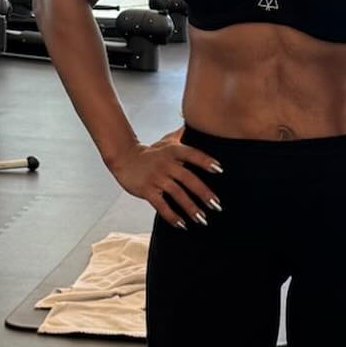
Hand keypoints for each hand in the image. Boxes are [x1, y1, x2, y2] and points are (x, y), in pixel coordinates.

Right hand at [107, 128, 223, 227]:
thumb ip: (182, 135)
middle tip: (216, 205)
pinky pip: (161, 205)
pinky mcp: (146, 190)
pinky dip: (172, 216)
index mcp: (173, 151)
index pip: (192, 154)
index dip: (206, 161)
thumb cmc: (151, 152)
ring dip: (190, 208)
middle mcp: (166, 164)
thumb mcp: (166, 141)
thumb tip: (197, 122)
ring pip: (177, 194)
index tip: (220, 170)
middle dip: (203, 193)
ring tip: (202, 219)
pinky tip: (182, 224)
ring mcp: (156, 177)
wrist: (125, 158)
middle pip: (188, 178)